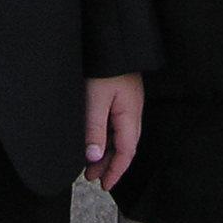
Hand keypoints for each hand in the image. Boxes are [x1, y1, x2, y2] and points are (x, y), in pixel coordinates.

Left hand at [83, 72, 142, 188]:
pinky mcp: (121, 96)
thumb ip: (95, 129)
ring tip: (89, 165)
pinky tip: (95, 140)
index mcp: (130, 115)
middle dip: (109, 164)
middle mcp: (133, 111)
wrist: (112, 37)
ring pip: (119, 136)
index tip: (105, 185)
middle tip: (92, 178)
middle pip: (124, 146)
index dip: (116, 170)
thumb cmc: (105, 65)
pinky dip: (105, 137)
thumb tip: (93, 158)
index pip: (126, 151)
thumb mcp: (95, 99)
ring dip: (106, 151)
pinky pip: (115, 124)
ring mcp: (128, 103)